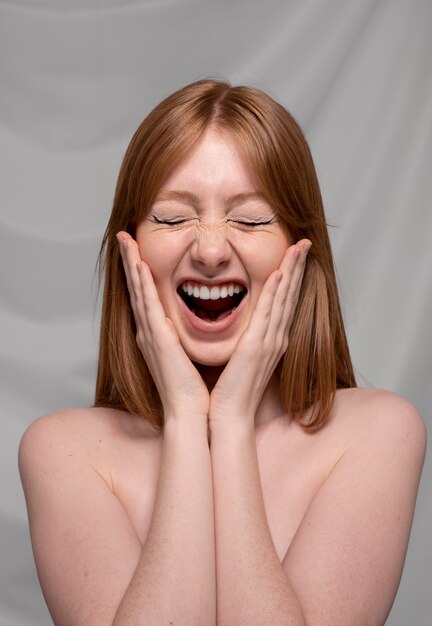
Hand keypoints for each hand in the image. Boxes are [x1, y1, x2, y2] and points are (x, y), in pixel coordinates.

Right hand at [117, 232, 209, 423]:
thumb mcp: (188, 356)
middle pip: (136, 289)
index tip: (136, 251)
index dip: (138, 273)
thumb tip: (192, 326)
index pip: (146, 296)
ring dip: (131, 264)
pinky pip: (148, 306)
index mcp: (158, 335)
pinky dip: (142, 285)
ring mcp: (151, 335)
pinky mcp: (158, 340)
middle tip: (123, 236)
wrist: (191, 413)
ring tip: (124, 240)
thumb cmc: (193, 389)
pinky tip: (139, 265)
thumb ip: (185, 338)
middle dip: (129, 261)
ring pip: (138, 291)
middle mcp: (149, 332)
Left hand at [208, 240, 311, 427]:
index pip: (282, 301)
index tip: (294, 255)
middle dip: (297, 267)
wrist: (226, 416)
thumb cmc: (228, 389)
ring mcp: (269, 342)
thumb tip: (240, 326)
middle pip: (289, 295)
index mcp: (269, 340)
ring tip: (298, 248)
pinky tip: (279, 273)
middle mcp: (275, 338)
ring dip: (291, 272)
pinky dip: (275, 293)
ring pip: (283, 299)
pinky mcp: (257, 348)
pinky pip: (268, 314)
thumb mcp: (238, 357)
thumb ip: (243, 339)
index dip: (290, 277)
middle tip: (304, 243)